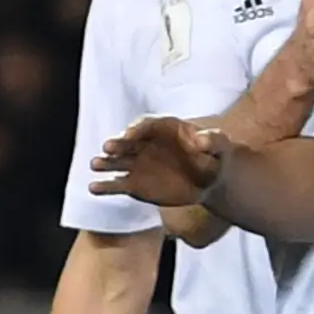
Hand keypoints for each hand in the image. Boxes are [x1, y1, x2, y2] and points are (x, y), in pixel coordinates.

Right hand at [91, 114, 226, 208]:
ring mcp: (139, 164)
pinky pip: (118, 184)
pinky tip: (94, 188)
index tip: (130, 134)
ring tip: (95, 165)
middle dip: (118, 144)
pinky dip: (106, 186)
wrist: (211, 180)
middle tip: (108, 148)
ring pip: (118, 162)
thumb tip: (201, 138)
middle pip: (128, 142)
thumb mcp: (220, 144)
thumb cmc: (215, 156)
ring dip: (106, 163)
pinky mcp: (136, 184)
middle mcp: (146, 144)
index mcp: (164, 128)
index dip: (137, 129)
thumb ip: (212, 139)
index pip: (146, 125)